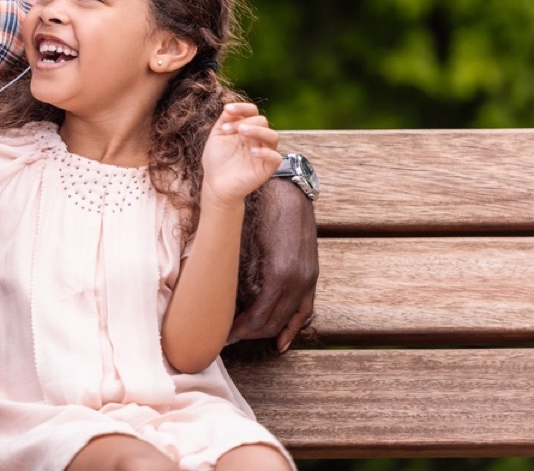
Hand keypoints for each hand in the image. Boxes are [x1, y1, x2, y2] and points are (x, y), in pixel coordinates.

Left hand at [200, 102, 281, 207]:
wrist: (215, 183)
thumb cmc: (216, 159)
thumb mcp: (217, 136)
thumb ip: (224, 121)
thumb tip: (229, 107)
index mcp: (246, 129)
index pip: (253, 112)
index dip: (243, 108)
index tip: (227, 110)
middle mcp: (257, 139)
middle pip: (262, 121)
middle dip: (244, 122)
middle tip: (226, 130)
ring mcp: (264, 152)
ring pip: (273, 136)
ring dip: (258, 131)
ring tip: (241, 131)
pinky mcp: (267, 168)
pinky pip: (276, 157)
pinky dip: (266, 153)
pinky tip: (252, 152)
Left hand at [227, 177, 318, 350]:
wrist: (288, 191)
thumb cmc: (261, 212)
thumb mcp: (245, 243)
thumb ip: (241, 273)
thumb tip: (223, 299)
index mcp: (279, 274)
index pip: (257, 317)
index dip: (238, 331)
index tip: (221, 336)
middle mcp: (298, 281)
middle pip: (272, 322)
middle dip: (248, 334)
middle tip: (227, 336)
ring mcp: (308, 279)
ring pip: (287, 319)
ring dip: (266, 331)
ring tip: (245, 336)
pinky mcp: (312, 275)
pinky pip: (305, 310)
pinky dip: (292, 327)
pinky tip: (281, 342)